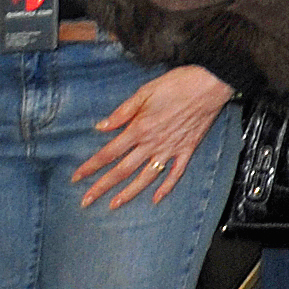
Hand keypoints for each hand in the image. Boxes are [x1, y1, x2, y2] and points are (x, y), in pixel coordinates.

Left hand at [76, 64, 233, 211]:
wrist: (212, 83)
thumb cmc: (178, 83)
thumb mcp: (146, 91)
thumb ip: (123, 111)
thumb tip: (101, 127)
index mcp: (139, 128)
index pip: (109, 152)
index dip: (91, 166)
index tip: (76, 178)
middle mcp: (152, 143)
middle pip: (122, 170)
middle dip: (102, 186)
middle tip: (86, 201)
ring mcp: (171, 148)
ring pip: (146, 176)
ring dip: (129, 193)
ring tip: (115, 205)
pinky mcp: (187, 149)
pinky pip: (175, 173)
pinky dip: (166, 187)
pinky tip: (156, 199)